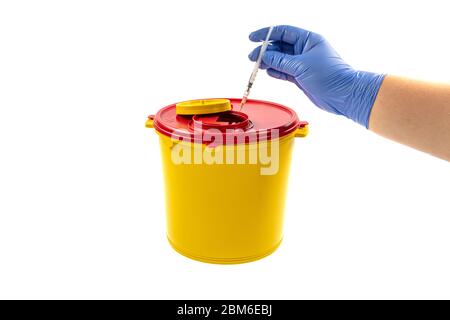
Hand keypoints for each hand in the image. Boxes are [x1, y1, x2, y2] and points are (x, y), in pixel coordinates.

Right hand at [249, 25, 384, 126]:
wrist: (343, 95)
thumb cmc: (330, 76)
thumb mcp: (301, 65)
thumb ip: (280, 61)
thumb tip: (264, 56)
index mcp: (308, 40)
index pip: (283, 32)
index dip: (266, 34)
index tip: (252, 38)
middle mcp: (305, 50)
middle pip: (280, 46)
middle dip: (265, 50)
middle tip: (252, 57)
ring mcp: (303, 64)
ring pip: (280, 60)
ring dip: (268, 62)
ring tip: (256, 65)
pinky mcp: (301, 77)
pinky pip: (284, 71)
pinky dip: (275, 71)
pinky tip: (267, 71)